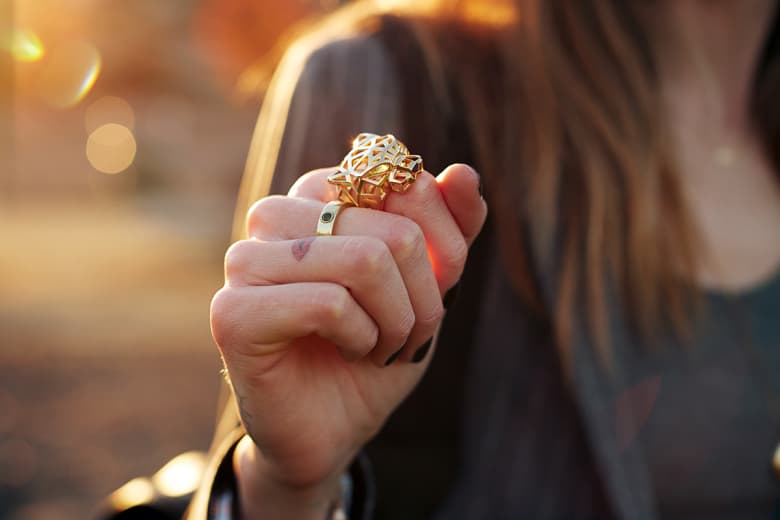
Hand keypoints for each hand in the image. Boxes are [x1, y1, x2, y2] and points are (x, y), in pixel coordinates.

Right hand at [210, 164, 486, 516]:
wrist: (337, 426)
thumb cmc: (378, 347)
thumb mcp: (430, 288)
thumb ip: (451, 230)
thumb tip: (464, 172)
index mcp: (318, 195)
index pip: (407, 184)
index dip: (444, 251)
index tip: (428, 295)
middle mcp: (276, 215)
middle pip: (395, 232)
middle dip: (423, 300)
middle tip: (404, 334)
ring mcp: (246, 260)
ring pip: (366, 261)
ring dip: (395, 322)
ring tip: (376, 345)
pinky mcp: (233, 311)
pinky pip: (330, 303)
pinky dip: (359, 338)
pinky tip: (344, 352)